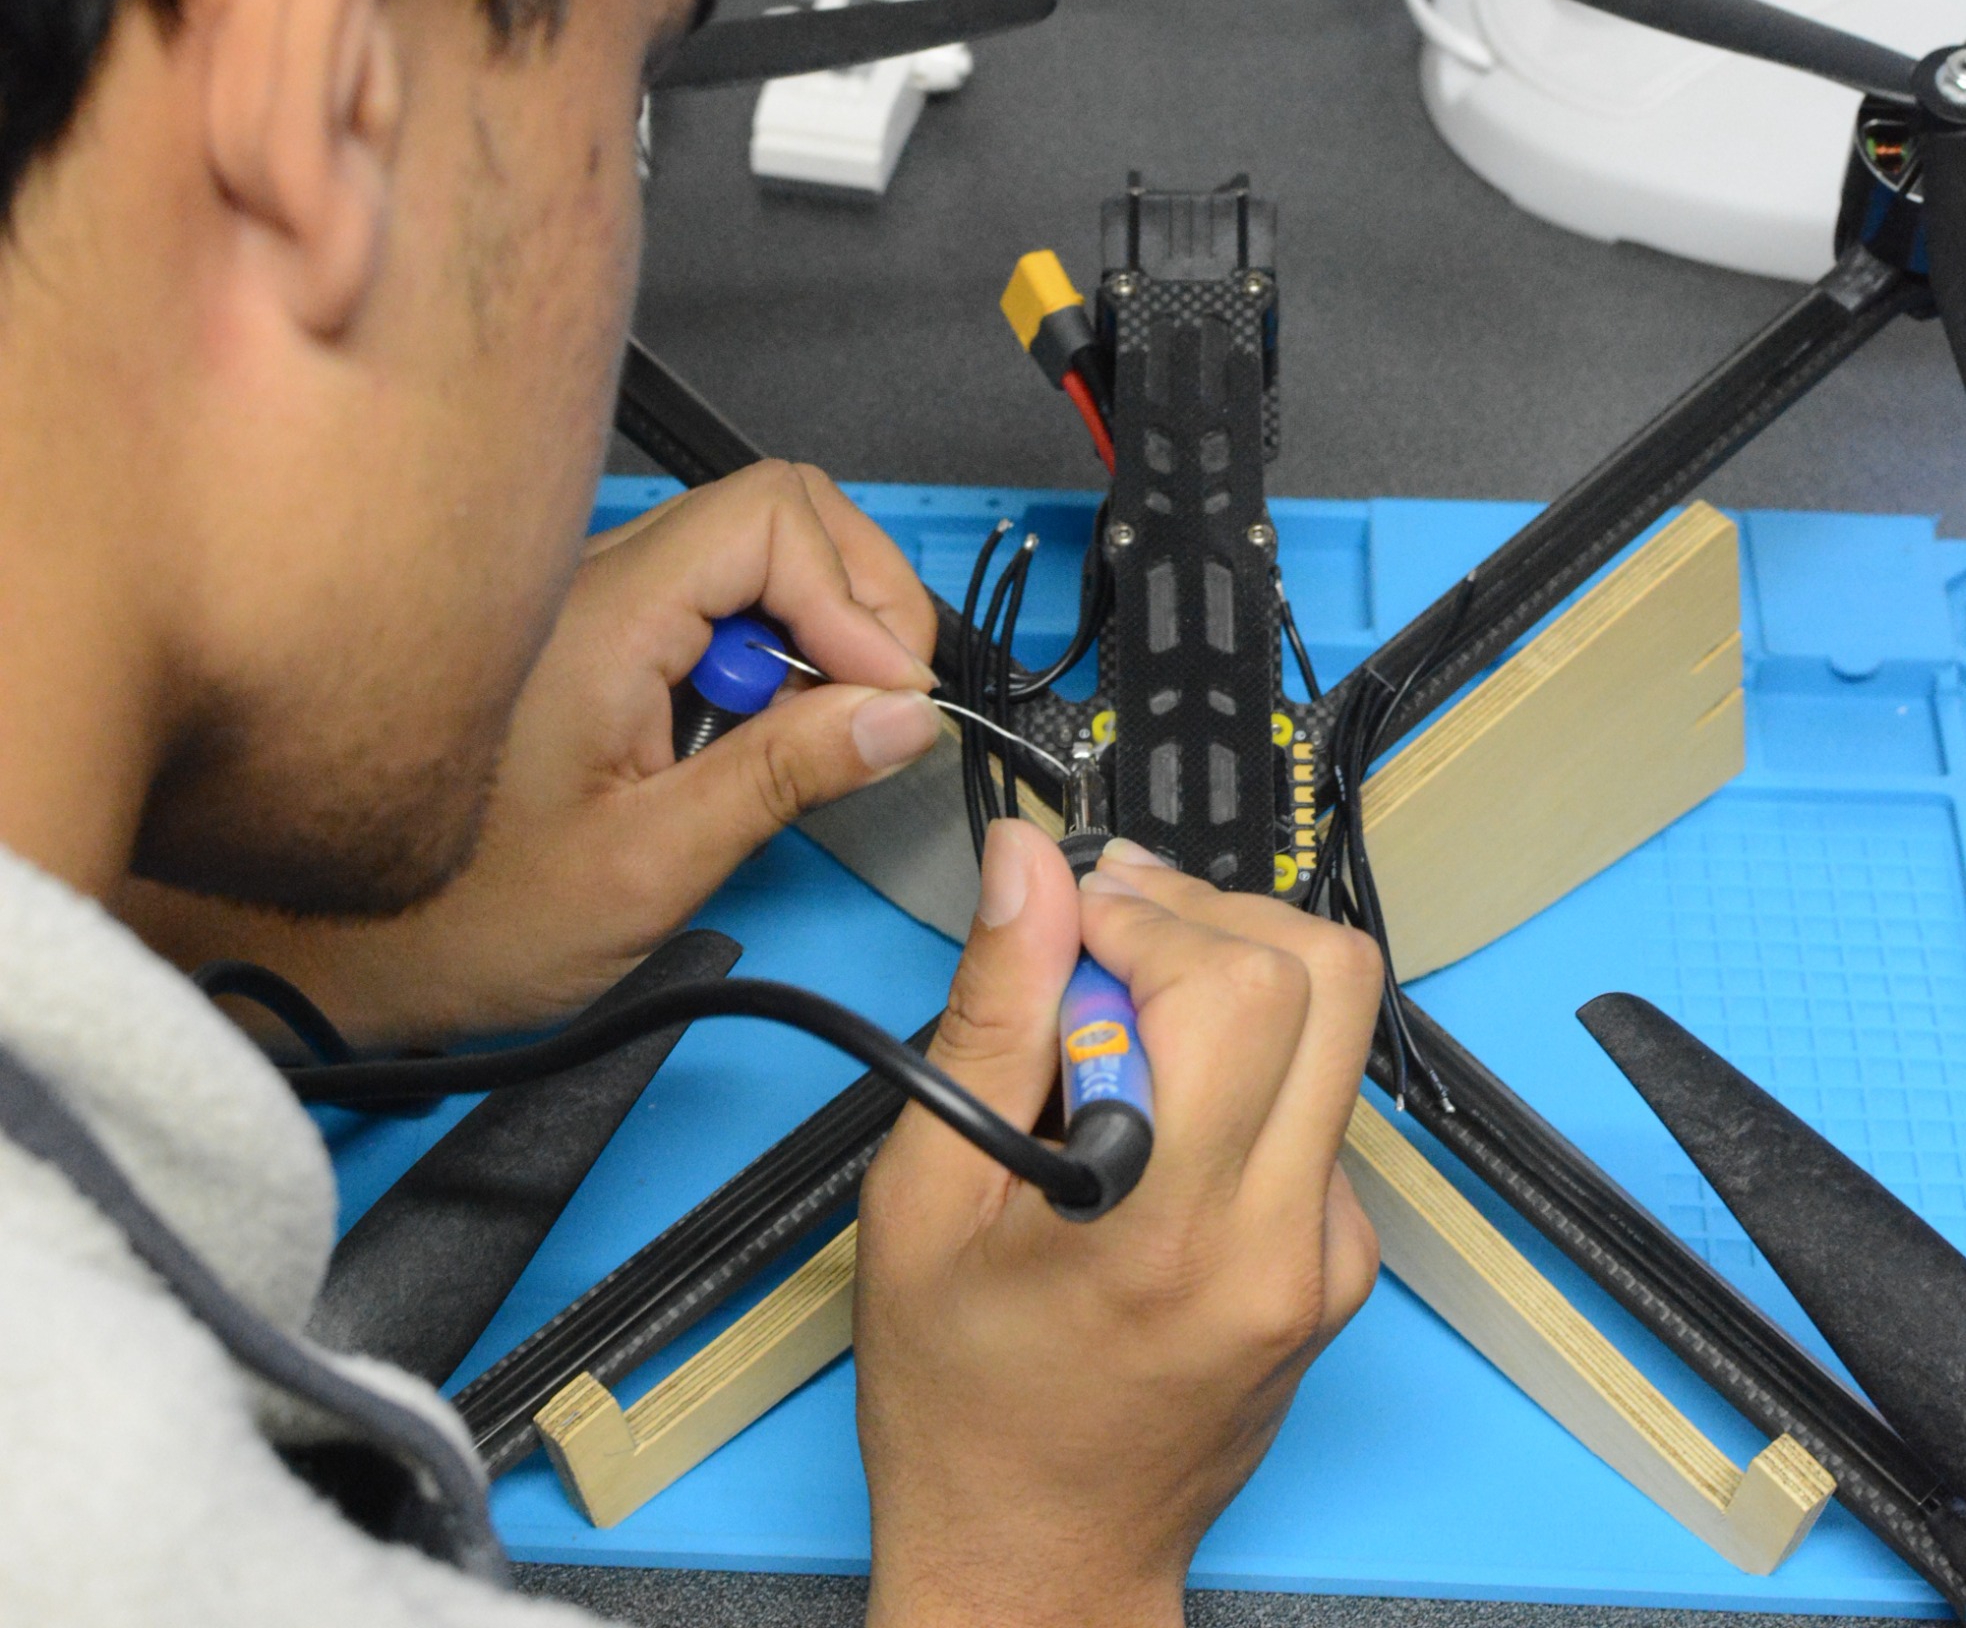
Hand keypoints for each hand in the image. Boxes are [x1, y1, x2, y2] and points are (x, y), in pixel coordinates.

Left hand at [123, 461, 941, 1044]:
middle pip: (778, 513)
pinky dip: (776, 654)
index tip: (895, 695)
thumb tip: (902, 714)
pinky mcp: (604, 643)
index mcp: (606, 616)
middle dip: (859, 596)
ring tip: (828, 728)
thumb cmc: (461, 916)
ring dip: (822, 628)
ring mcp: (600, 607)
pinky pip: (719, 605)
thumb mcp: (651, 864)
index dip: (857, 597)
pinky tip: (771, 734)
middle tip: (886, 701)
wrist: (335, 943)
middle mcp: (599, 584)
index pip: (773, 517)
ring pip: (755, 555)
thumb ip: (784, 776)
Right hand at [856, 822, 1383, 1627]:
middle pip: (1330, 976)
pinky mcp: (1342, 1262)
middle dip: (1209, 918)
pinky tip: (1157, 1107)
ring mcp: (1331, 1253)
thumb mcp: (924, 1198)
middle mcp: (1288, 1236)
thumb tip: (1029, 869)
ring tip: (1117, 1026)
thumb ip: (991, 1015)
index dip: (1146, 913)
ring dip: (1231, 976)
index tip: (1067, 918)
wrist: (1039, 1558)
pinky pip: (1320, 1097)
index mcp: (1174, 1225)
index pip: (1240, 986)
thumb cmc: (963, 1404)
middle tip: (1103, 946)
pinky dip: (1243, 1059)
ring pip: (1337, 1025)